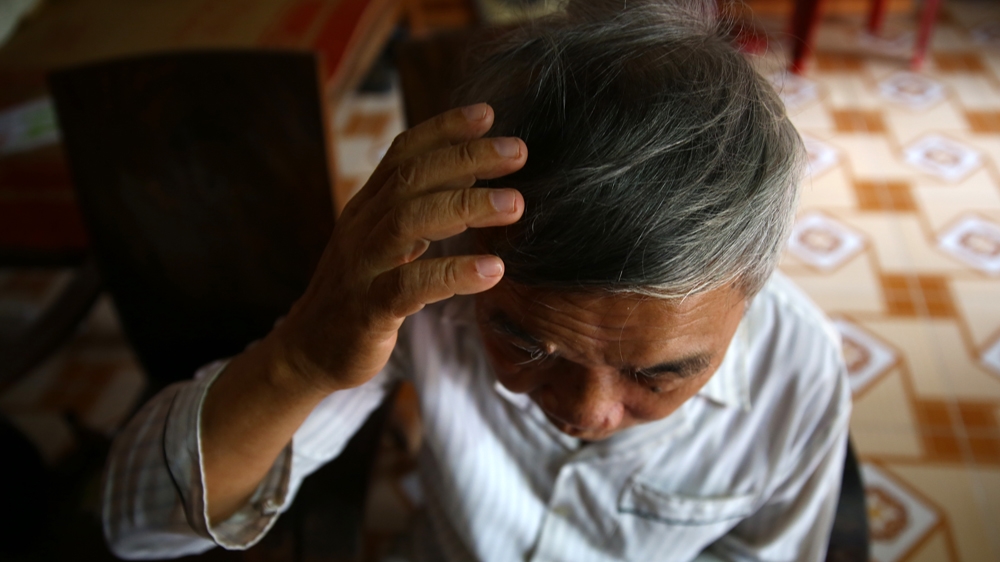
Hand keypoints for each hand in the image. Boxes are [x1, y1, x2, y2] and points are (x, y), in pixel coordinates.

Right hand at [274, 104, 525, 391]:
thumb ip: (418, 208)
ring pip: (408, 221)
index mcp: (368, 208)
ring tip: (514, 205)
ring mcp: (362, 267)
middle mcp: (362, 227)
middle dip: (466, 158)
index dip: (443, 129)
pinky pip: (410, 285)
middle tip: (519, 152)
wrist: (308, 351)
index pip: (402, 153)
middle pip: (411, 178)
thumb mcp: (384, 242)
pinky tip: (492, 270)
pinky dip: (453, 273)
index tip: (488, 114)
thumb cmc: (359, 293)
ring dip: (465, 206)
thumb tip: (472, 172)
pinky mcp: (368, 310)